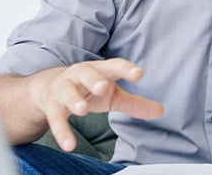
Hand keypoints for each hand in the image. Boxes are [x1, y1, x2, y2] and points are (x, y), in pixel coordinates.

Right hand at [29, 58, 162, 150]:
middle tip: (104, 87)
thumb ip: (135, 103)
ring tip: (82, 110)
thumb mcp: (114, 95)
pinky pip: (55, 118)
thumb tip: (161, 111)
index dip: (126, 69)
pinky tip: (69, 145)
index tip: (139, 74)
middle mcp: (81, 75)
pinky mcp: (52, 106)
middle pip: (88, 74)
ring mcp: (64, 89)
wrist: (50, 88)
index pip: (115, 66)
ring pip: (68, 92)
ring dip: (74, 100)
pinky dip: (62, 132)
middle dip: (95, 80)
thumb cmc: (90, 89)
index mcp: (101, 70)